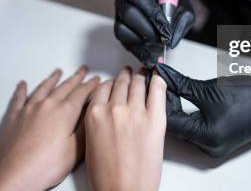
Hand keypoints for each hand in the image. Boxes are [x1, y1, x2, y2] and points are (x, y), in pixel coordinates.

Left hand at [0, 67, 99, 190]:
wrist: (14, 175)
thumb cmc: (44, 167)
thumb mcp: (76, 151)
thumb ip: (85, 128)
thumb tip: (92, 111)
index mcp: (64, 112)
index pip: (82, 92)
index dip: (91, 85)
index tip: (96, 80)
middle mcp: (47, 105)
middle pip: (65, 86)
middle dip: (76, 78)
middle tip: (83, 70)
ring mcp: (29, 109)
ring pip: (43, 88)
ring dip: (52, 79)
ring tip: (58, 72)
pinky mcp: (14, 117)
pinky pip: (19, 98)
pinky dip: (21, 90)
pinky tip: (23, 84)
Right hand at [85, 67, 166, 190]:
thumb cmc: (107, 177)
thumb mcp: (91, 143)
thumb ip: (97, 122)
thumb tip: (106, 111)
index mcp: (94, 115)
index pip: (102, 88)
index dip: (110, 83)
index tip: (114, 82)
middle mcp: (113, 109)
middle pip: (121, 83)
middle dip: (126, 77)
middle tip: (130, 73)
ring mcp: (135, 112)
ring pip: (138, 83)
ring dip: (141, 76)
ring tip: (144, 73)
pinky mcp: (155, 119)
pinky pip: (157, 90)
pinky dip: (158, 79)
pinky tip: (159, 75)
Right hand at [114, 0, 194, 66]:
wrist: (165, 21)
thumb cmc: (171, 12)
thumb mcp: (184, 10)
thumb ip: (184, 18)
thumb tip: (172, 37)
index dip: (153, 14)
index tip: (166, 28)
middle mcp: (124, 2)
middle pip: (128, 13)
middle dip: (147, 29)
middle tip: (161, 39)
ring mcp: (119, 18)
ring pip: (122, 29)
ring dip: (141, 40)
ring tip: (156, 44)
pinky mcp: (119, 33)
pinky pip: (123, 42)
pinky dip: (138, 50)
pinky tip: (150, 53)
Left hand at [155, 63, 250, 157]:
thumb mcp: (210, 88)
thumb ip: (182, 83)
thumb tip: (164, 76)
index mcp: (207, 136)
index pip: (171, 120)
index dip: (161, 99)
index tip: (154, 81)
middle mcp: (209, 146)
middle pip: (176, 125)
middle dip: (167, 103)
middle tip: (160, 82)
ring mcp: (213, 144)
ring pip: (184, 126)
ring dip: (177, 107)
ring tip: (171, 87)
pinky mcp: (217, 138)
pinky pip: (195, 127)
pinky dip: (188, 112)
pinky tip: (184, 98)